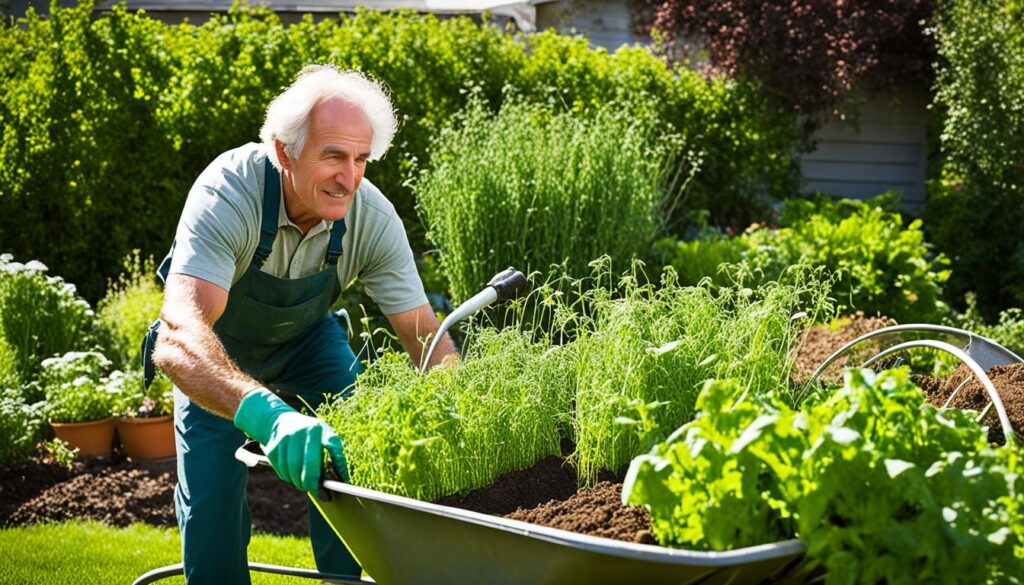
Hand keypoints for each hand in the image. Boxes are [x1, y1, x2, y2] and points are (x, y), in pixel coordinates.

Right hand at [234, 388, 348, 491]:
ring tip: (306, 486)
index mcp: (318, 428)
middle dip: (312, 483)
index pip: (330, 448)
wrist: (282, 421)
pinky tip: (294, 478)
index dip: (336, 466)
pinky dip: (288, 478)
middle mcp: (301, 432)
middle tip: (318, 494)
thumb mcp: (324, 436)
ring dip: (299, 483)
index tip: (339, 483)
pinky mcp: (273, 447)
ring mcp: (285, 439)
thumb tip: (341, 479)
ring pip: (292, 470)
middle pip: (308, 464)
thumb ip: (332, 453)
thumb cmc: (310, 435)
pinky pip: (281, 470)